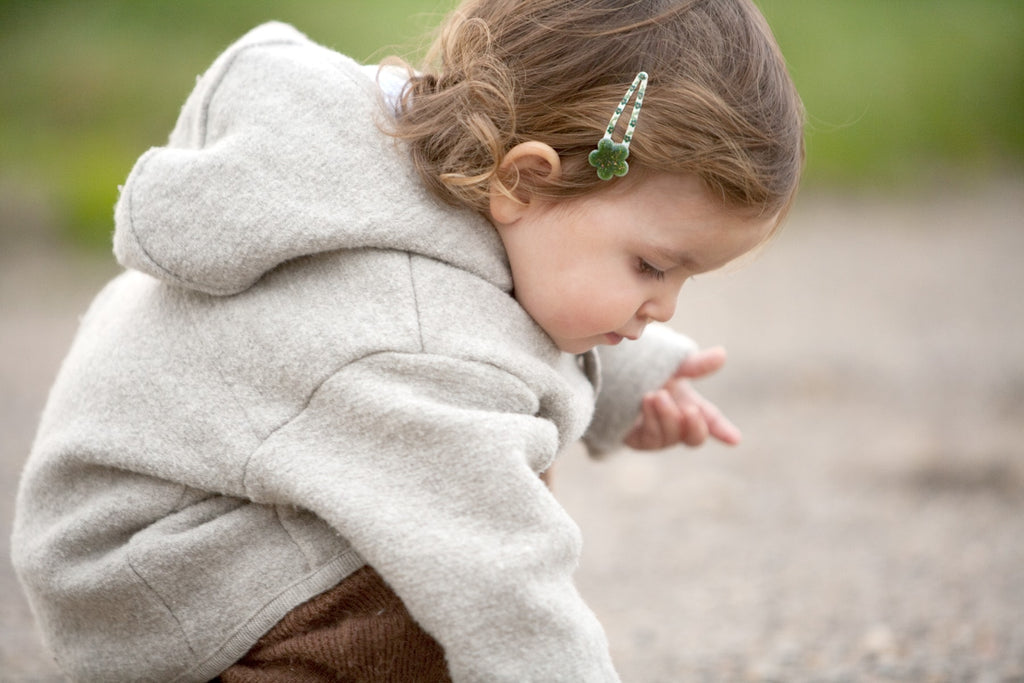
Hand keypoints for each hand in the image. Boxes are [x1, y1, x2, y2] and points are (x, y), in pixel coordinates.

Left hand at [623, 346, 741, 449]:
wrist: (610, 372)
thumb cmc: (646, 367)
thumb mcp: (672, 365)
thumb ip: (696, 365)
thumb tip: (722, 354)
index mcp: (688, 405)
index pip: (710, 420)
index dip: (723, 430)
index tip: (735, 439)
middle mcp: (675, 423)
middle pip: (693, 438)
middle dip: (695, 426)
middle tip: (690, 410)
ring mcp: (656, 434)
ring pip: (671, 438)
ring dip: (667, 417)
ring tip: (656, 395)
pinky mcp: (637, 439)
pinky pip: (650, 439)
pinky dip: (651, 421)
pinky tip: (646, 402)